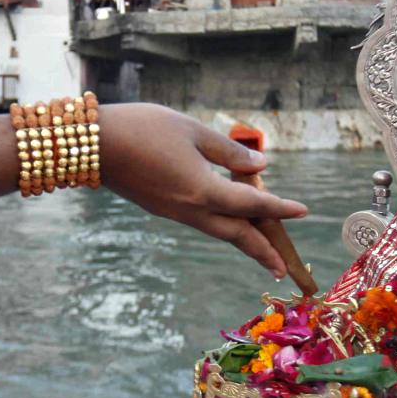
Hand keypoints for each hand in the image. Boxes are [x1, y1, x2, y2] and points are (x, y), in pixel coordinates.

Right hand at [98, 103, 307, 276]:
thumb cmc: (143, 128)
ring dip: (242, 240)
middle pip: (236, 234)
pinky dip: (221, 224)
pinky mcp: (161, 208)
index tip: (303, 211)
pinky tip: (228, 217)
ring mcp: (174, 212)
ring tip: (263, 249)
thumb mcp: (192, 131)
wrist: (93, 146)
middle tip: (283, 268)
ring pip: (217, 230)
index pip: (252, 204)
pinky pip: (200, 221)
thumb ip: (227, 152)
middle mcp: (191, 209)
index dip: (280, 208)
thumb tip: (259, 168)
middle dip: (262, 251)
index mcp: (203, 191)